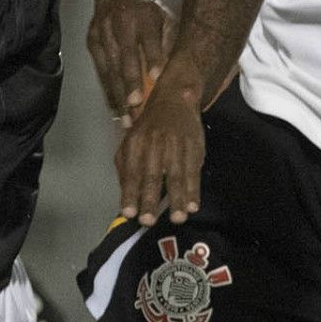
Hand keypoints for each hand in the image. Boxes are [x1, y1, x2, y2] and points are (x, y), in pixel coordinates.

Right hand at [87, 0, 174, 126]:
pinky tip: (115, 109)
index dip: (153, 58)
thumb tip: (181, 72)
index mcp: (144, 15)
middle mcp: (120, 23)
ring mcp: (103, 33)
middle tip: (137, 106)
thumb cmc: (147, 11)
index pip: (149, 39)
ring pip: (109, 68)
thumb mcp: (164, 17)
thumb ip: (170, 41)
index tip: (157, 78)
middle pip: (125, 57)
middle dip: (131, 83)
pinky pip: (100, 71)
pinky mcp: (92, 42)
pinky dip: (108, 91)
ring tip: (126, 118)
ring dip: (118, 95)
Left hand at [114, 83, 203, 227]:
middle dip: (150, 199)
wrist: (175, 99)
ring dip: (176, 199)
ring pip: (176, 175)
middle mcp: (155, 143)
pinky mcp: (194, 146)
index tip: (129, 213)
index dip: (130, 192)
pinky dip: (193, 190)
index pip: (131, 171)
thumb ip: (126, 167)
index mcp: (136, 142)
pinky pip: (194, 171)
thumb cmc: (149, 126)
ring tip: (177, 219)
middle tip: (149, 222)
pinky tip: (192, 206)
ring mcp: (176, 144)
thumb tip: (127, 196)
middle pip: (152, 175)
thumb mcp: (131, 140)